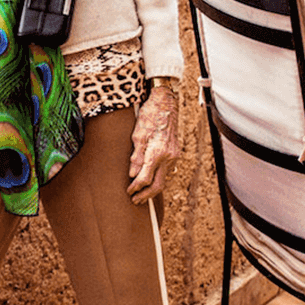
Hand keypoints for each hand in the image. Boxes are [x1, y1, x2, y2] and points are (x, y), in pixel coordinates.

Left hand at [127, 83, 181, 204]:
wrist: (166, 103)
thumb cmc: (149, 116)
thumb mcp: (137, 136)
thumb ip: (136, 157)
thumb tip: (133, 174)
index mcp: (157, 153)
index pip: (145, 178)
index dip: (136, 187)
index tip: (129, 191)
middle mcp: (168, 157)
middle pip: (158, 184)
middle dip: (146, 195)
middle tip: (136, 201)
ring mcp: (174, 156)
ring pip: (164, 179)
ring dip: (153, 188)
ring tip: (142, 194)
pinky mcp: (175, 153)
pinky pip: (167, 170)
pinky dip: (158, 178)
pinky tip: (151, 180)